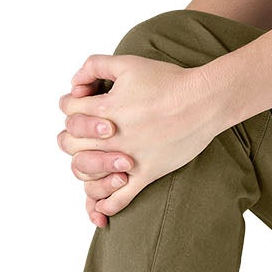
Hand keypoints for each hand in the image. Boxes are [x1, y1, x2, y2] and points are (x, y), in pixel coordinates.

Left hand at [57, 54, 222, 227]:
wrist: (203, 102)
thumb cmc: (169, 81)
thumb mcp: (127, 63)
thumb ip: (94, 66)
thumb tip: (75, 84)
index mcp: (104, 109)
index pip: (67, 110)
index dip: (70, 104)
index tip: (82, 102)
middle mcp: (111, 138)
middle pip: (70, 145)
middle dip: (72, 137)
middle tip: (84, 134)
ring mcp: (129, 159)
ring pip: (88, 175)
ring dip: (85, 169)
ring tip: (92, 163)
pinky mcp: (147, 174)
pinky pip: (121, 198)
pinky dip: (107, 205)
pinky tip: (101, 208)